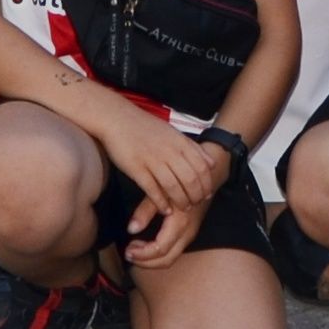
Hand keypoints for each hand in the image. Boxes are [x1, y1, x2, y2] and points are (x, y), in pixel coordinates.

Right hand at [97, 106, 217, 217]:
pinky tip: (165, 209)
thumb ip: (192, 148)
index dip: (206, 184)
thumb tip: (211, 163)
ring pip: (173, 187)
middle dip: (196, 195)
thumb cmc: (146, 127)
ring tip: (183, 208)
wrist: (118, 119)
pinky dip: (161, 202)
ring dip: (180, 201)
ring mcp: (152, 160)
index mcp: (180, 142)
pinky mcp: (136, 168)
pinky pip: (152, 189)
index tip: (207, 194)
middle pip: (190, 179)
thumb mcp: (173, 132)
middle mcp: (169, 151)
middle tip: (195, 204)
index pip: (201, 167)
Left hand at [123, 183, 209, 264]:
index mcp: (180, 224)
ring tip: (134, 249)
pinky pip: (173, 252)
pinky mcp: (188, 234)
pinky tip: (145, 244)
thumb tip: (131, 229)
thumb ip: (145, 211)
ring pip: (170, 258)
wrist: (204, 177)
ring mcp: (190, 235)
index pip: (160, 250)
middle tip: (128, 254)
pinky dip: (157, 254)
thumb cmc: (179, 182)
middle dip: (145, 262)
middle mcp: (187, 234)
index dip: (142, 255)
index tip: (127, 250)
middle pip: (166, 261)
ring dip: (151, 259)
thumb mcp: (159, 193)